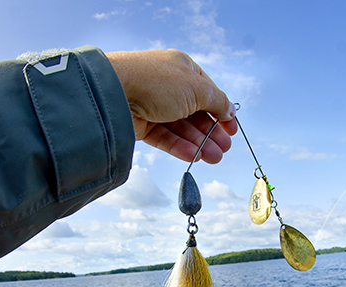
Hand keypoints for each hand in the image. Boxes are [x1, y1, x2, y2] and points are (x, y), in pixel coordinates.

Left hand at [106, 49, 237, 163]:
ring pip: (182, 128)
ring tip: (214, 157)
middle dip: (212, 131)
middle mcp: (168, 86)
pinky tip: (195, 156)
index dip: (221, 110)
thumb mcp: (196, 88)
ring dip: (200, 143)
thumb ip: (217, 101)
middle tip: (225, 148)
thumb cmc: (154, 80)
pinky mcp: (142, 125)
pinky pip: (166, 138)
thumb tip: (230, 110)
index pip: (207, 91)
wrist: (114, 91)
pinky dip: (181, 147)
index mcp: (182, 69)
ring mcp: (154, 106)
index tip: (231, 127)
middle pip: (196, 113)